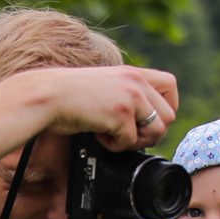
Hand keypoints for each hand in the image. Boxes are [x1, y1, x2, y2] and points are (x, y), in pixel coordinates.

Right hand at [23, 65, 179, 151]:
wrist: (48, 95)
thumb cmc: (70, 94)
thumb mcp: (107, 85)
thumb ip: (128, 94)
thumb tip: (148, 120)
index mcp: (133, 72)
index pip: (171, 84)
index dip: (166, 106)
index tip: (149, 119)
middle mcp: (136, 82)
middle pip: (168, 116)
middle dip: (150, 132)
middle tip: (127, 134)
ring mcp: (131, 97)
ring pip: (157, 131)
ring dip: (136, 141)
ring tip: (113, 135)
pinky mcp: (121, 114)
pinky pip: (131, 141)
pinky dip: (115, 145)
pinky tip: (99, 134)